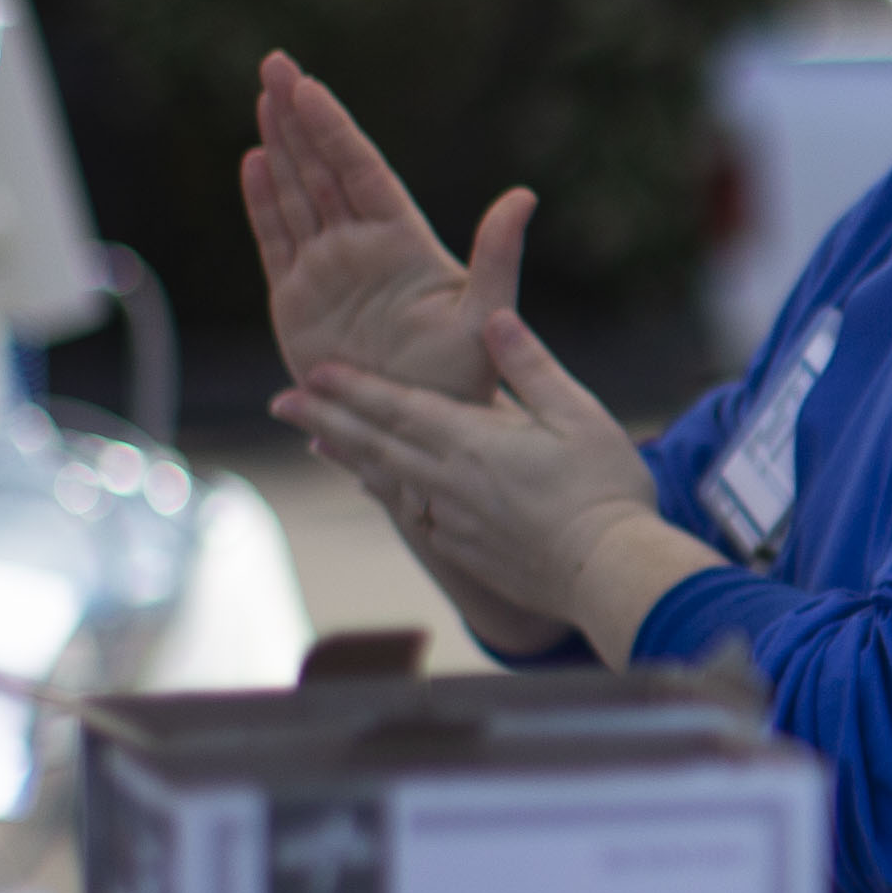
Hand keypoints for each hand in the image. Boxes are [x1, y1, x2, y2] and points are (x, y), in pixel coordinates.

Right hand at [242, 50, 531, 404]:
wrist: (424, 430)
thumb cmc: (463, 377)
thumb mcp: (485, 314)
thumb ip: (498, 255)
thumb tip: (523, 196)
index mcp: (403, 241)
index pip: (361, 170)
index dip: (334, 128)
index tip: (308, 85)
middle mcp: (362, 246)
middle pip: (323, 169)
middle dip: (299, 118)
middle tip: (274, 64)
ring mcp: (328, 269)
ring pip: (297, 195)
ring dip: (279, 148)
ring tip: (262, 99)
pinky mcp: (298, 299)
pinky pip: (276, 240)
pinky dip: (262, 203)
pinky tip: (253, 162)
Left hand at [274, 313, 717, 662]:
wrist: (611, 574)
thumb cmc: (605, 490)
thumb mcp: (578, 414)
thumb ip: (531, 366)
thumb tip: (494, 317)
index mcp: (471, 442)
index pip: (396, 407)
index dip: (351, 387)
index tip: (311, 372)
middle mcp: (449, 481)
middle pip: (374, 445)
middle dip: (324, 420)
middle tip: (280, 403)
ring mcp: (455, 521)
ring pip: (387, 482)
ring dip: (349, 459)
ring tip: (319, 445)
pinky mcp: (468, 551)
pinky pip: (415, 516)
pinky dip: (388, 496)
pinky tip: (383, 492)